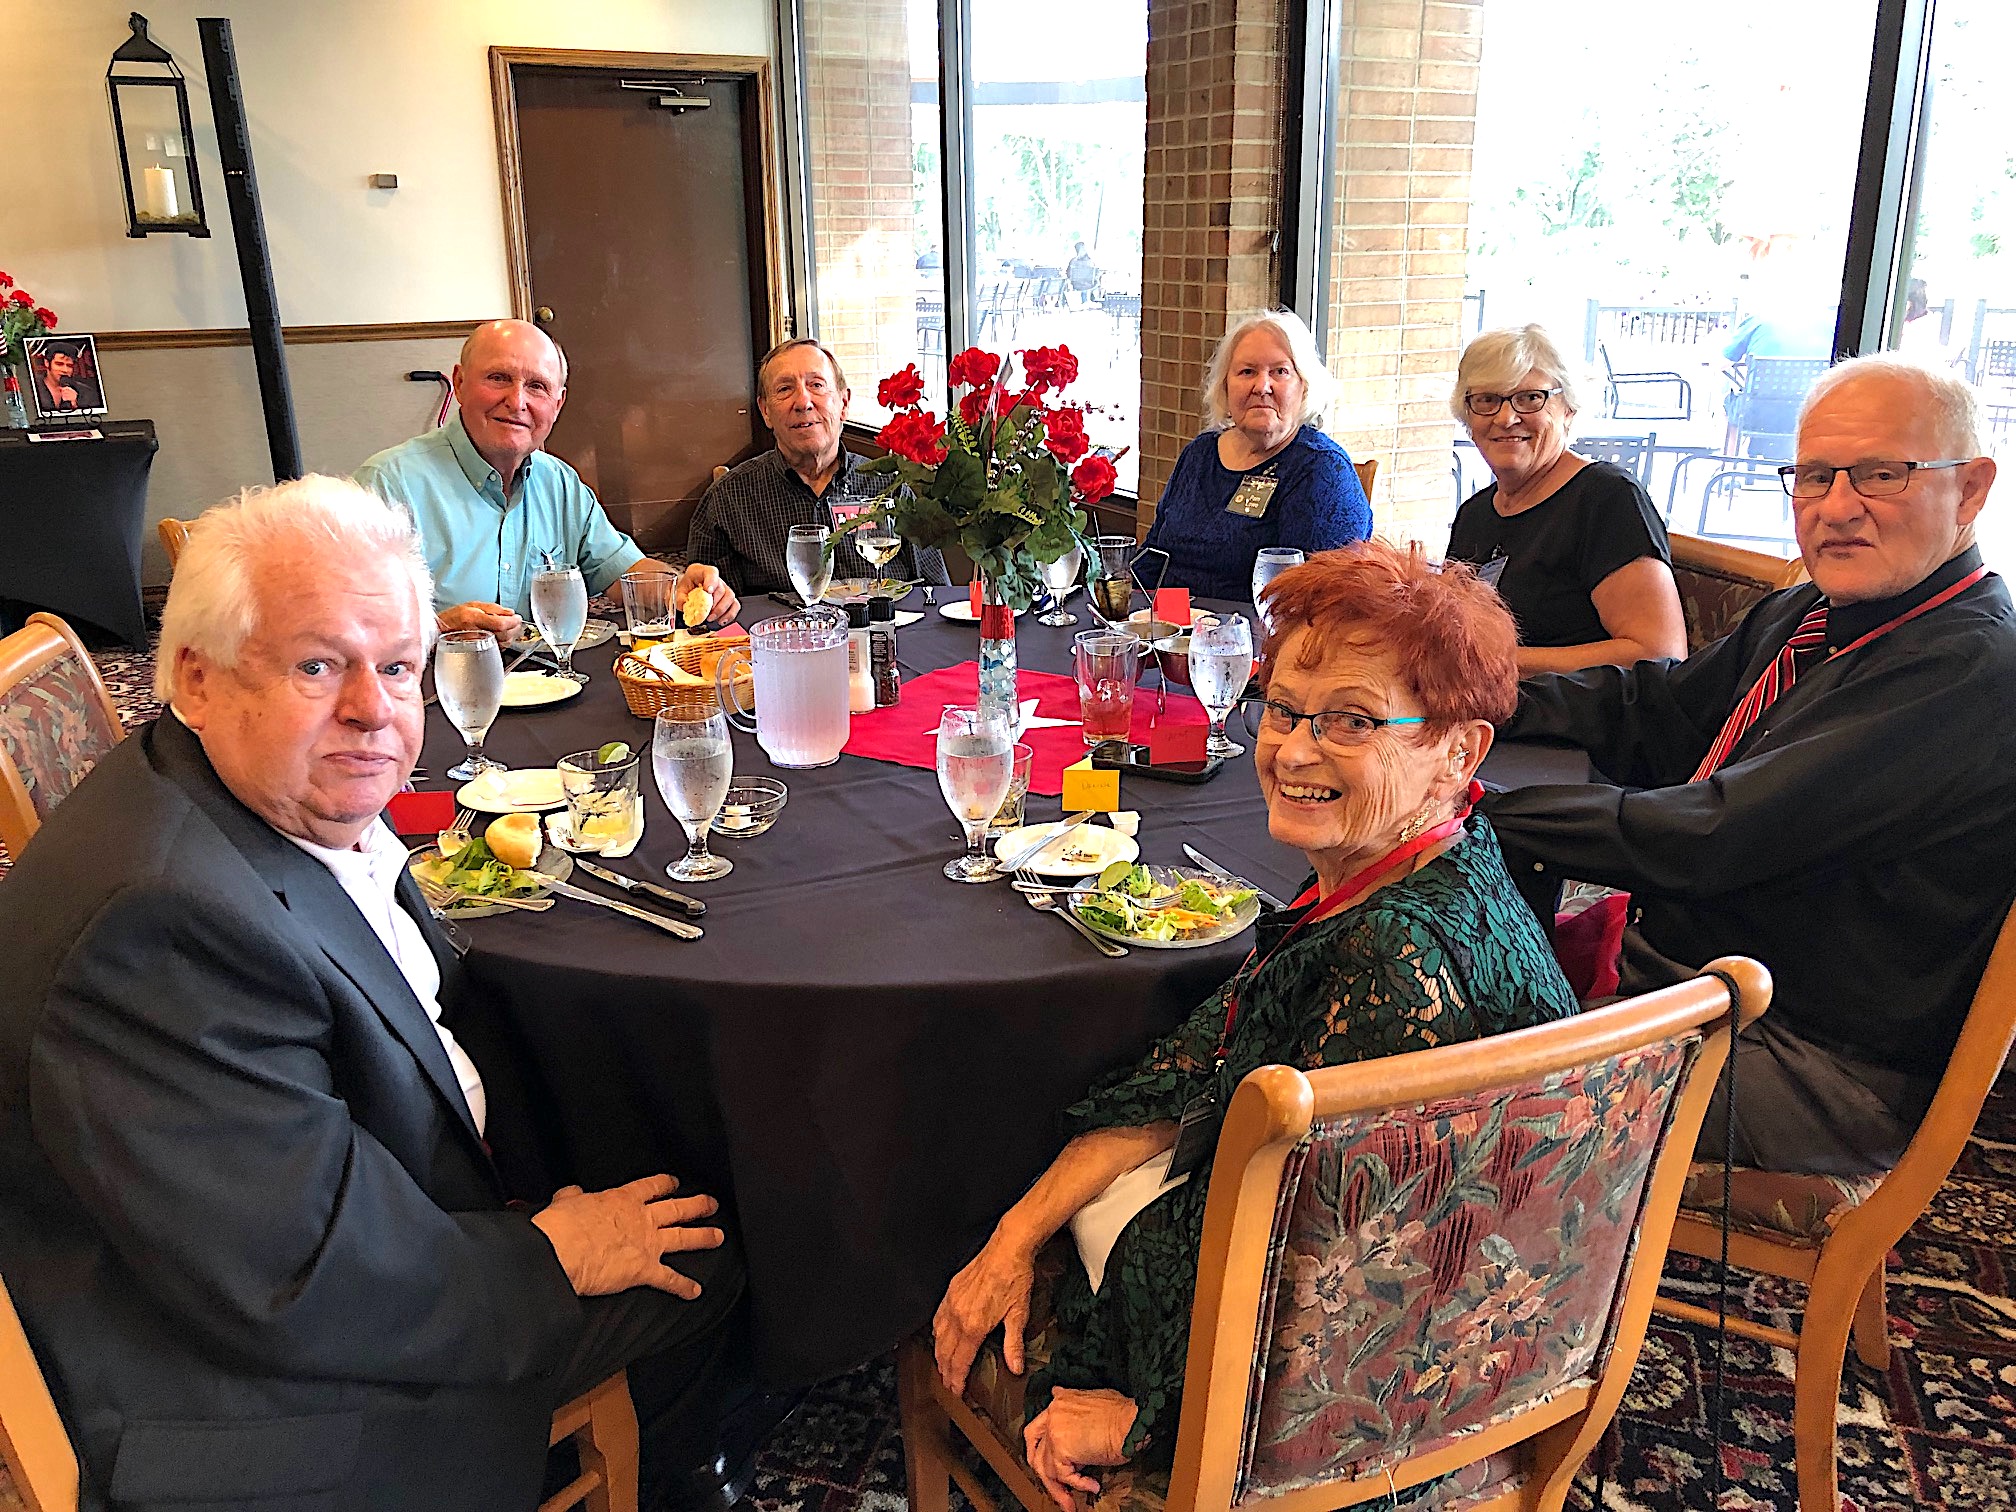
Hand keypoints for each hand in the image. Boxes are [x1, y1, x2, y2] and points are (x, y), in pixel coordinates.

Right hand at [437, 601, 524, 640]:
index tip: (517, 618)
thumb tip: (510, 613)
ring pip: (504, 643)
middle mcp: (476, 633)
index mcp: (473, 619)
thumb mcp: (472, 605)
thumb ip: (493, 608)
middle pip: (505, 634)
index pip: (501, 623)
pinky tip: (501, 635)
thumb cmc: (453, 618)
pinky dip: (504, 641)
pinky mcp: (480, 652)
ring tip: (509, 627)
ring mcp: (478, 644)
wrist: (440, 632)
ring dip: (511, 635)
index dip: (513, 621)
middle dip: (515, 628)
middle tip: (516, 621)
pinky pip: (499, 648)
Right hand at [531, 1174, 723, 1297]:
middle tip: (711, 1203)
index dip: (665, 1184)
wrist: (562, 1251)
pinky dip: (683, 1287)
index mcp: (621, 1200)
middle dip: (696, 1206)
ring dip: (702, 1237)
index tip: (675, 1182)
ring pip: (682, 1237)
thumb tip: (571, 1193)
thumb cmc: (561, 1227)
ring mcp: (647, 1244)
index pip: (650, 1187)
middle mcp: (641, 1219)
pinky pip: (669, 1279)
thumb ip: (572, 1197)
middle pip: (676, 1209)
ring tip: (718, 1236)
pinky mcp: (644, 1270)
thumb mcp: (565, 1202)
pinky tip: (695, 1291)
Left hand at [677, 563, 739, 625]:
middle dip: (715, 603)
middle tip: (707, 614)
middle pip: (721, 589)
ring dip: (721, 610)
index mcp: (702, 572)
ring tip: (712, 618)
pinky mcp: (728, 599)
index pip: (711, 573)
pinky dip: (730, 614)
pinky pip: (735, 606)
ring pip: (730, 597)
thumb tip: (684, 606)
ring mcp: (724, 588)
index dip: (711, 582)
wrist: (690, 589)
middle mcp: (716, 579)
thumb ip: (680, 598)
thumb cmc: (687, 587)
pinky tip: (722, 620)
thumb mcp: (679, 590)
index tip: (708, 591)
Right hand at [933, 1234, 1034, 1395]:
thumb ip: (1013, 1344)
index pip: (960, 1360)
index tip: (957, 1392)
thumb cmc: (1016, 1279)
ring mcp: (952, 1302)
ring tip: (942, 1369)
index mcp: (974, 1325)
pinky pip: (937, 1318)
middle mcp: (958, 1316)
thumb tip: (1015, 1368)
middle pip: (945, 1351)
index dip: (957, 1379)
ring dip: (939, 1355)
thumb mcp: (1019, 1314)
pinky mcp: (951, 1290)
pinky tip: (939, 1338)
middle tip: (948, 1386)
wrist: (1007, 1248)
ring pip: (938, 1336)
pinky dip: (936, 1333)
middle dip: (946, 1371)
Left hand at [1024, 1390, 1136, 1511]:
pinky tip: (1091, 1486)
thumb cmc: (1124, 1414)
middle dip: (1038, 1464)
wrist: (1133, 1422)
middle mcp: (1054, 1413)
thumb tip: (1069, 1414)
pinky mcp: (1061, 1449)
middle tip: (1051, 1482)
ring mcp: (1055, 1430)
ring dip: (1057, 1487)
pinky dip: (1078, 1485)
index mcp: (1060, 1401)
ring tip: (1070, 1501)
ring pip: (1045, 1465)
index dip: (1045, 1442)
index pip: (1042, 1423)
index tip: (1052, 1457)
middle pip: (1032, 1442)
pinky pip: (1063, 1476)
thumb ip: (1076, 1408)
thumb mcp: (1096, 1402)